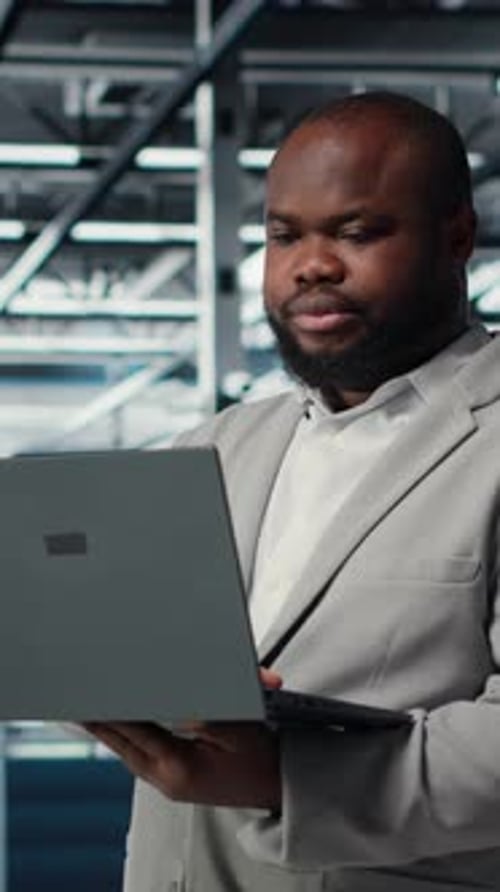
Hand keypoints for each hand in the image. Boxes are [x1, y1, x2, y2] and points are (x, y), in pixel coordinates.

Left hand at [82, 668, 282, 810]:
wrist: (280, 787)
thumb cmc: (264, 757)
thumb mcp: (237, 726)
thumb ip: (202, 710)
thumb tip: (177, 698)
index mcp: (180, 766)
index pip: (134, 730)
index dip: (112, 710)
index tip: (93, 695)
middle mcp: (169, 779)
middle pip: (123, 744)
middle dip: (101, 721)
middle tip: (79, 701)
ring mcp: (170, 785)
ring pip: (129, 753)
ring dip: (112, 731)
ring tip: (91, 712)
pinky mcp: (175, 783)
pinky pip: (142, 759)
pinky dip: (129, 740)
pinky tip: (121, 728)